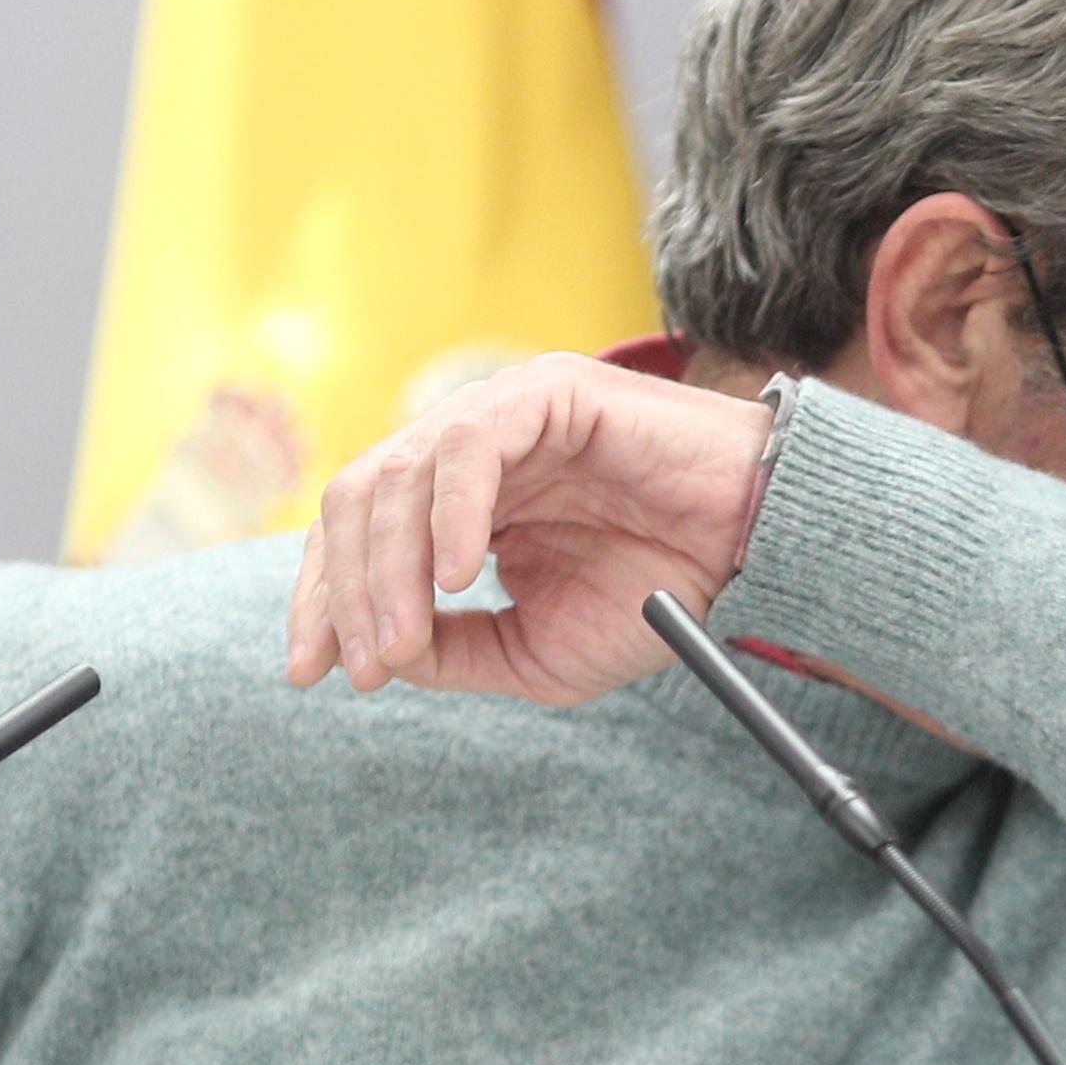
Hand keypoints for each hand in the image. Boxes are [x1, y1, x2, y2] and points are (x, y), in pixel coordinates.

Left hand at [283, 356, 773, 704]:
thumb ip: (452, 652)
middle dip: (343, 590)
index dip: (324, 600)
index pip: (355, 537)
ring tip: (401, 641)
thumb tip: (379, 655)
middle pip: (358, 502)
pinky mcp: (548, 392)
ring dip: (387, 568)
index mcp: (454, 503)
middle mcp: (465, 451)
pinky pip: (471, 446)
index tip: (311, 672)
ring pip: (400, 475)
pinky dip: (450, 514)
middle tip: (359, 668)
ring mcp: (502, 414)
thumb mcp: (533, 652)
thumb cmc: (655, 595)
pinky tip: (458, 577)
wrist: (754, 555)